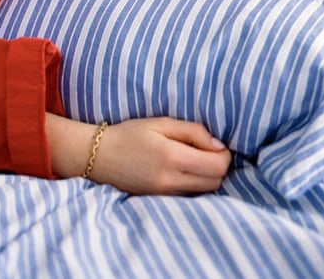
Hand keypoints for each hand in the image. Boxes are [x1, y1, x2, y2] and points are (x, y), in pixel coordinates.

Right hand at [46, 113, 230, 194]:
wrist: (100, 157)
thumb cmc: (132, 134)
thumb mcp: (162, 122)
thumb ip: (193, 132)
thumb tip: (219, 146)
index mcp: (172, 157)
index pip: (217, 167)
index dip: (224, 155)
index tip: (215, 144)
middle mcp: (170, 181)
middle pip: (215, 182)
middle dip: (218, 166)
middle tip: (207, 151)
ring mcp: (165, 195)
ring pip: (205, 192)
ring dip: (208, 177)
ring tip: (195, 159)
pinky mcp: (161, 201)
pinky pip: (190, 196)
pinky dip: (194, 184)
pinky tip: (184, 170)